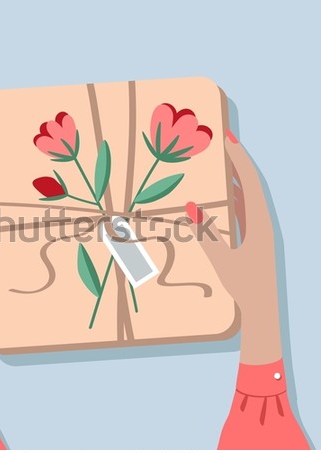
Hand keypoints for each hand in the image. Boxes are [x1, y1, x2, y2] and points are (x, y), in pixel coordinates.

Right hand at [186, 132, 280, 363]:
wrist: (262, 309)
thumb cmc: (244, 286)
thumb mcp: (222, 259)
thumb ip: (206, 233)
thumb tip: (192, 206)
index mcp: (260, 224)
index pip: (250, 184)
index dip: (240, 160)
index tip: (228, 139)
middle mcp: (263, 222)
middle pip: (251, 185)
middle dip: (239, 163)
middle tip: (223, 144)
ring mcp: (261, 229)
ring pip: (249, 196)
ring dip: (237, 179)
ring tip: (222, 163)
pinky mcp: (256, 237)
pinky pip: (246, 210)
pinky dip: (235, 197)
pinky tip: (224, 194)